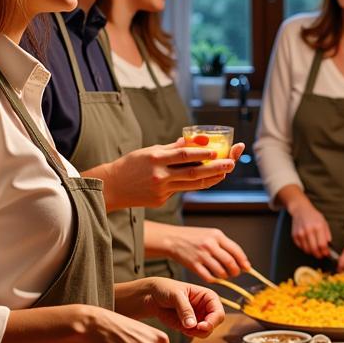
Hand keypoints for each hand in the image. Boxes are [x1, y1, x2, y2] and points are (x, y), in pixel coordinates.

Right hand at [101, 140, 243, 208]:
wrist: (112, 187)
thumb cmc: (130, 165)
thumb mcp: (148, 151)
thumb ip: (171, 148)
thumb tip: (191, 142)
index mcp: (155, 158)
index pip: (183, 155)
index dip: (202, 153)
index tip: (217, 151)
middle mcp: (159, 175)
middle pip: (192, 173)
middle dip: (215, 168)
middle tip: (231, 163)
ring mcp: (161, 190)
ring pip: (191, 185)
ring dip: (210, 178)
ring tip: (225, 172)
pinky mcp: (160, 200)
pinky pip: (180, 191)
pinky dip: (192, 184)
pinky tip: (203, 179)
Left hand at [133, 276, 225, 338]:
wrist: (153, 297)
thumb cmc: (166, 289)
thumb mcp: (176, 295)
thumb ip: (185, 309)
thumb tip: (192, 324)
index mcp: (209, 297)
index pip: (219, 312)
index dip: (212, 321)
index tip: (200, 326)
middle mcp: (207, 308)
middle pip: (215, 324)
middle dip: (204, 329)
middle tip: (190, 329)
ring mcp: (200, 318)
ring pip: (206, 332)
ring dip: (196, 333)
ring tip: (183, 326)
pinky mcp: (191, 326)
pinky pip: (196, 335)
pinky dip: (190, 334)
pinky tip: (181, 327)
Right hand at [160, 226, 250, 279]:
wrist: (172, 239)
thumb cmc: (193, 237)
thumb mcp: (210, 234)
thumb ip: (224, 245)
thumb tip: (240, 259)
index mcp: (216, 235)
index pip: (236, 250)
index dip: (243, 261)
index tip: (247, 267)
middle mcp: (210, 244)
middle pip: (230, 262)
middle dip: (236, 271)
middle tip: (236, 273)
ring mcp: (201, 255)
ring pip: (220, 271)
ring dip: (225, 276)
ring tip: (225, 275)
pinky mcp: (193, 265)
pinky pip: (208, 277)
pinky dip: (214, 280)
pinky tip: (214, 278)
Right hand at [287, 198, 332, 259]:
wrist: (300, 210)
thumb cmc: (313, 216)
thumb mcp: (324, 222)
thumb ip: (327, 234)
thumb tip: (329, 246)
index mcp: (318, 226)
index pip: (322, 244)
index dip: (325, 252)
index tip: (326, 253)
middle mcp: (308, 230)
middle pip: (314, 249)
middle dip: (319, 255)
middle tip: (321, 255)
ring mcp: (300, 233)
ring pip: (307, 250)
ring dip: (312, 253)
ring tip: (315, 250)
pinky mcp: (294, 236)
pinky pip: (301, 247)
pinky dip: (305, 248)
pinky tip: (308, 244)